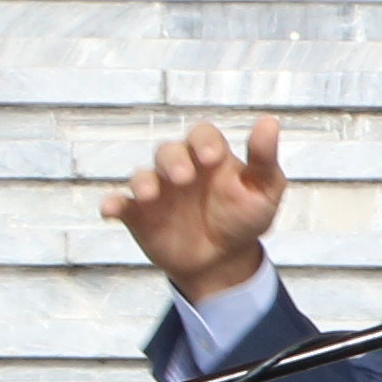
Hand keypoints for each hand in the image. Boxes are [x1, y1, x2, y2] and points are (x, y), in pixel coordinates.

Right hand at [107, 117, 287, 301]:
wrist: (225, 260)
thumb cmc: (244, 218)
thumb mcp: (264, 190)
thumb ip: (264, 158)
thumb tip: (270, 121)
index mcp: (210, 157)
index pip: (202, 136)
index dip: (204, 142)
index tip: (212, 157)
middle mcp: (180, 168)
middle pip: (168, 151)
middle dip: (173, 161)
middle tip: (183, 178)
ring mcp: (158, 190)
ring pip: (143, 175)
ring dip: (143, 182)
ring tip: (149, 194)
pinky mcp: (139, 213)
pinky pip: (121, 203)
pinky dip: (113, 204)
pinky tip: (111, 210)